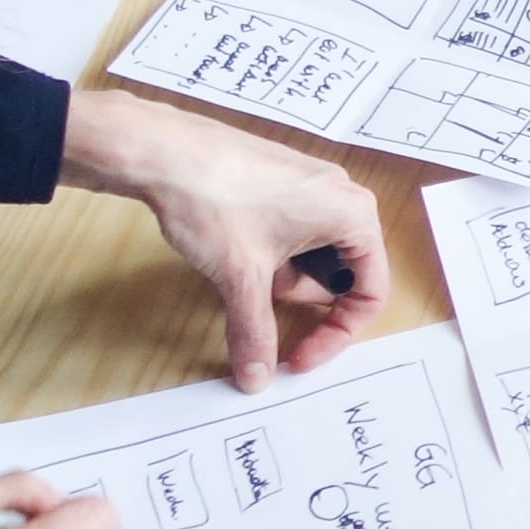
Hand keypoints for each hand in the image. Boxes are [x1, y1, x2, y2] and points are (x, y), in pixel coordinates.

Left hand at [58, 86, 393, 386]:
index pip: (368, 292)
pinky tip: (232, 247)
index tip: (301, 354)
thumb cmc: (215, 197)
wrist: (161, 150)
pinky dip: (267, 254)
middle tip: (259, 298)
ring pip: (310, 255)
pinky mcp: (280, 182)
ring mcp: (310, 185)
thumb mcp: (242, 278)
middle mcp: (340, 195)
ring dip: (279, 275)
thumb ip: (256, 333)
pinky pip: (291, 233)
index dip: (336, 333)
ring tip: (239, 265)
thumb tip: (256, 378)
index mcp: (353, 215)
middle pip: (339, 274)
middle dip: (298, 297)